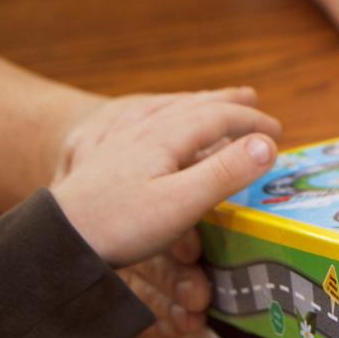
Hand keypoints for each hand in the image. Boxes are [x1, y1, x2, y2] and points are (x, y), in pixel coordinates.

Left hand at [54, 90, 267, 334]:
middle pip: (190, 106)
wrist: (60, 238)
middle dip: (225, 103)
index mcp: (164, 138)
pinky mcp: (103, 156)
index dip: (250, 123)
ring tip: (209, 101)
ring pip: (163, 110)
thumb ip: (225, 172)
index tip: (278, 132)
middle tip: (251, 99)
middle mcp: (141, 131)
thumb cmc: (120, 225)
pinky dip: (158, 111)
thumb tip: (267, 145)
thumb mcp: (182, 203)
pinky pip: (137, 119)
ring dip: (193, 103)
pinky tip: (152, 118)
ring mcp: (118, 141)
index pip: (217, 118)